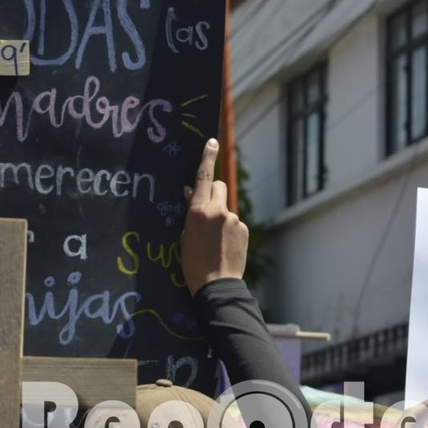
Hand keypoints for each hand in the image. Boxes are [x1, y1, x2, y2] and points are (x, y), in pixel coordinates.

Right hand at [180, 138, 247, 294]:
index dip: (207, 158)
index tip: (212, 142)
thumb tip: (191, 194)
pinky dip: (229, 229)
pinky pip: (234, 222)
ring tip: (214, 239)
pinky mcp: (243, 229)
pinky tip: (223, 245)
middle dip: (213, 192)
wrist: (216, 285)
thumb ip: (191, 212)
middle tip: (206, 208)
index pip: (203, 177)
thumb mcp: (184, 235)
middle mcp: (218, 210)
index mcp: (198, 211)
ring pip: (226, 207)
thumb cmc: (193, 263)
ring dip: (220, 215)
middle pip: (219, 186)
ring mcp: (233, 219)